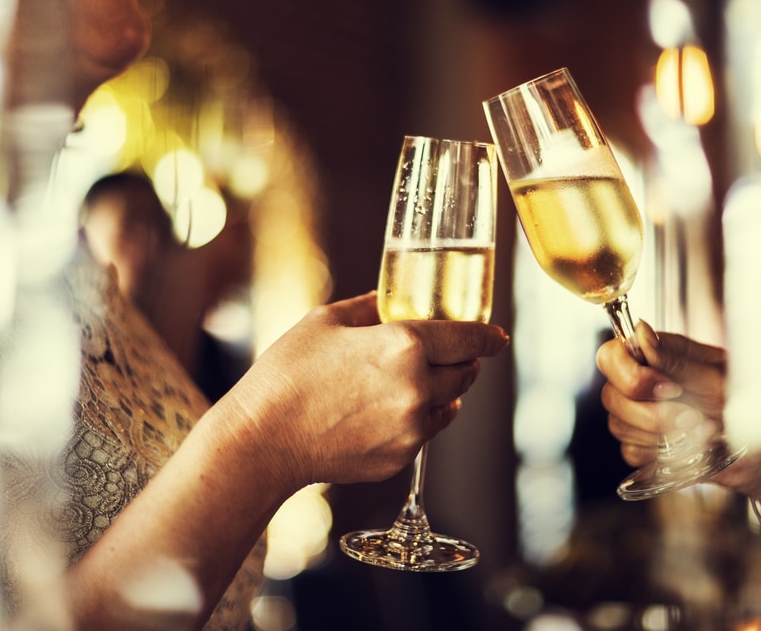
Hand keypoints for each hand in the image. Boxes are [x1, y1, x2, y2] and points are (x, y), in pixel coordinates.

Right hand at [219, 292, 508, 495]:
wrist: (262, 440)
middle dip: (464, 361)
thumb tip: (392, 303)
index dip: (489, 337)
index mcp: (403, 345)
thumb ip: (372, 308)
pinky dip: (420, 418)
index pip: (469, 338)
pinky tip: (391, 410)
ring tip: (415, 382)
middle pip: (466, 373)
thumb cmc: (286, 375)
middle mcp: (417, 388)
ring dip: (443, 390)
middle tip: (450, 354)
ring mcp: (411, 427)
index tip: (498, 337)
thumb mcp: (327, 321)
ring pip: (449, 404)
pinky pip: (426, 431)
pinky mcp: (400, 457)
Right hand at [595, 322, 760, 499]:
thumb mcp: (719, 377)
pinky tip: (690, 450)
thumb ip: (677, 359)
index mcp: (659, 355)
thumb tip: (641, 332)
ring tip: (703, 434)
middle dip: (652, 414)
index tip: (668, 388)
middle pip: (612, 396)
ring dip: (663, 436)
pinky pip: (632, 453)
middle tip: (694, 417)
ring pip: (619, 427)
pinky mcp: (646, 447)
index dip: (630, 375)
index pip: (612, 354)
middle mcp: (645, 383)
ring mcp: (642, 416)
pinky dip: (661, 456)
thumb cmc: (754, 404)